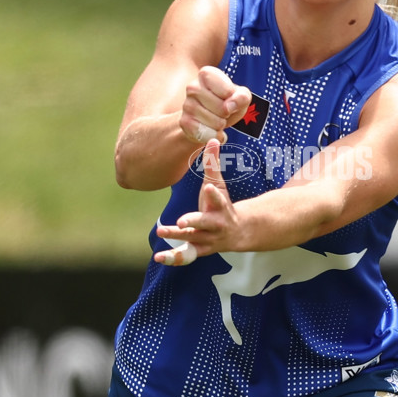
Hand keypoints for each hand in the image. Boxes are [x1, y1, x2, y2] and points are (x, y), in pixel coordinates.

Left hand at [154, 139, 240, 265]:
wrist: (239, 232)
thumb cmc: (222, 203)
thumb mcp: (219, 184)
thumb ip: (214, 163)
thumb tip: (213, 138)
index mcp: (221, 207)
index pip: (219, 199)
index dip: (214, 193)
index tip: (209, 187)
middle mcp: (215, 224)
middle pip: (204, 223)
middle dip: (193, 222)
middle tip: (181, 222)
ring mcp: (207, 239)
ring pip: (192, 240)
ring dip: (177, 238)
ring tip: (161, 231)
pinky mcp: (199, 250)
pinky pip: (186, 256)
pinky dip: (173, 258)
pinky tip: (158, 257)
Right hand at [179, 66, 250, 144]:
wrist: (207, 118)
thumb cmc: (225, 102)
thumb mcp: (241, 96)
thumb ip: (242, 97)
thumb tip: (229, 106)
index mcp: (207, 74)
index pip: (229, 92)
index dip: (234, 99)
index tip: (228, 98)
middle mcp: (193, 87)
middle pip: (223, 109)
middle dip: (227, 114)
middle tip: (221, 111)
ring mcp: (187, 105)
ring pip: (216, 123)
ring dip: (221, 125)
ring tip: (215, 118)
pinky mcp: (184, 122)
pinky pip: (208, 134)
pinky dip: (214, 135)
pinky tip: (210, 129)